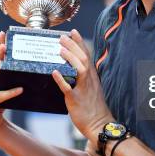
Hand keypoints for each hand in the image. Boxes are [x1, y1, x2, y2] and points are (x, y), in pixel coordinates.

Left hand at [52, 29, 113, 144]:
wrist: (100, 124)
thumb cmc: (94, 107)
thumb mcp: (92, 88)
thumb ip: (84, 78)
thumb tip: (73, 69)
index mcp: (92, 76)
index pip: (87, 55)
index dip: (80, 42)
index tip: (73, 32)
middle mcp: (89, 80)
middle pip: (83, 58)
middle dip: (73, 46)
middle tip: (62, 37)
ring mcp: (83, 89)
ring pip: (79, 69)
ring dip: (70, 58)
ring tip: (60, 49)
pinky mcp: (76, 100)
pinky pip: (68, 88)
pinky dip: (62, 80)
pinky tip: (54, 72)